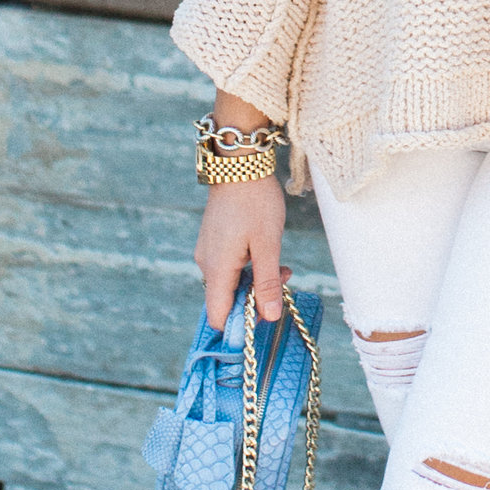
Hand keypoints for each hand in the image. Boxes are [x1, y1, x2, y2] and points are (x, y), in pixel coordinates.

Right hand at [195, 169, 285, 330]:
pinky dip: (249, 266)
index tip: (266, 315)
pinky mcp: (213, 242)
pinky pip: (229, 266)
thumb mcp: (268, 244)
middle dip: (257, 297)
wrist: (239, 165)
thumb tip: (268, 318)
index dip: (240, 324)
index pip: (218, 316)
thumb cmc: (255, 202)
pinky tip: (267, 252)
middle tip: (283, 278)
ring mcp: (208, 251)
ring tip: (280, 264)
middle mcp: (206, 264)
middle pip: (227, 300)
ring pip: (231, 282)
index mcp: (217, 269)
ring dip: (256, 280)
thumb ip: (267, 283)